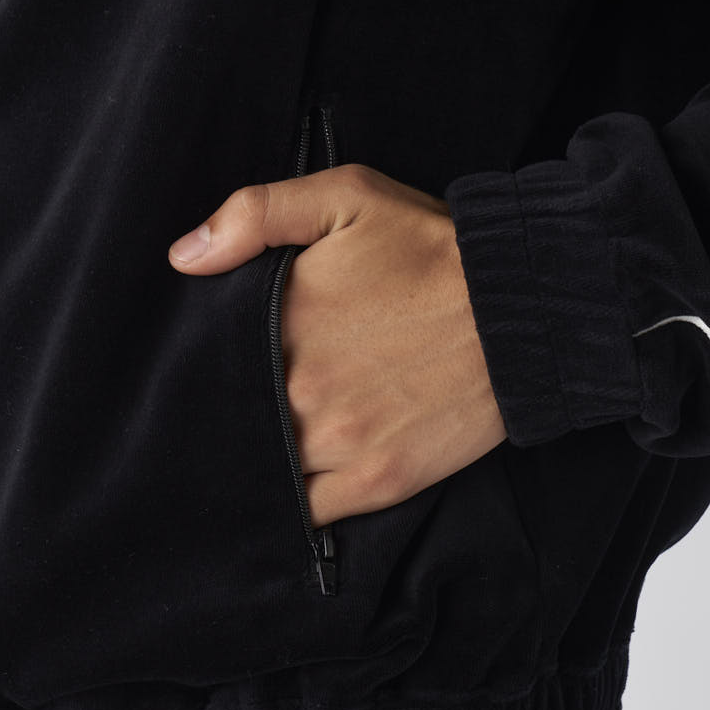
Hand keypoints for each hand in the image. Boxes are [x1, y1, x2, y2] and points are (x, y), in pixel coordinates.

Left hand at [168, 163, 507, 526]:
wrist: (526, 306)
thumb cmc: (436, 251)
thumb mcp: (347, 196)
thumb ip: (255, 214)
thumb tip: (183, 258)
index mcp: (282, 320)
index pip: (205, 359)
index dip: (197, 367)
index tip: (197, 370)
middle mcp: (301, 389)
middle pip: (230, 420)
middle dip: (222, 417)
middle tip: (218, 416)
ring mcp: (339, 442)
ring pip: (263, 469)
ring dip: (252, 463)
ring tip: (252, 452)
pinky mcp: (378, 481)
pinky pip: (307, 513)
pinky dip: (290, 506)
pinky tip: (290, 486)